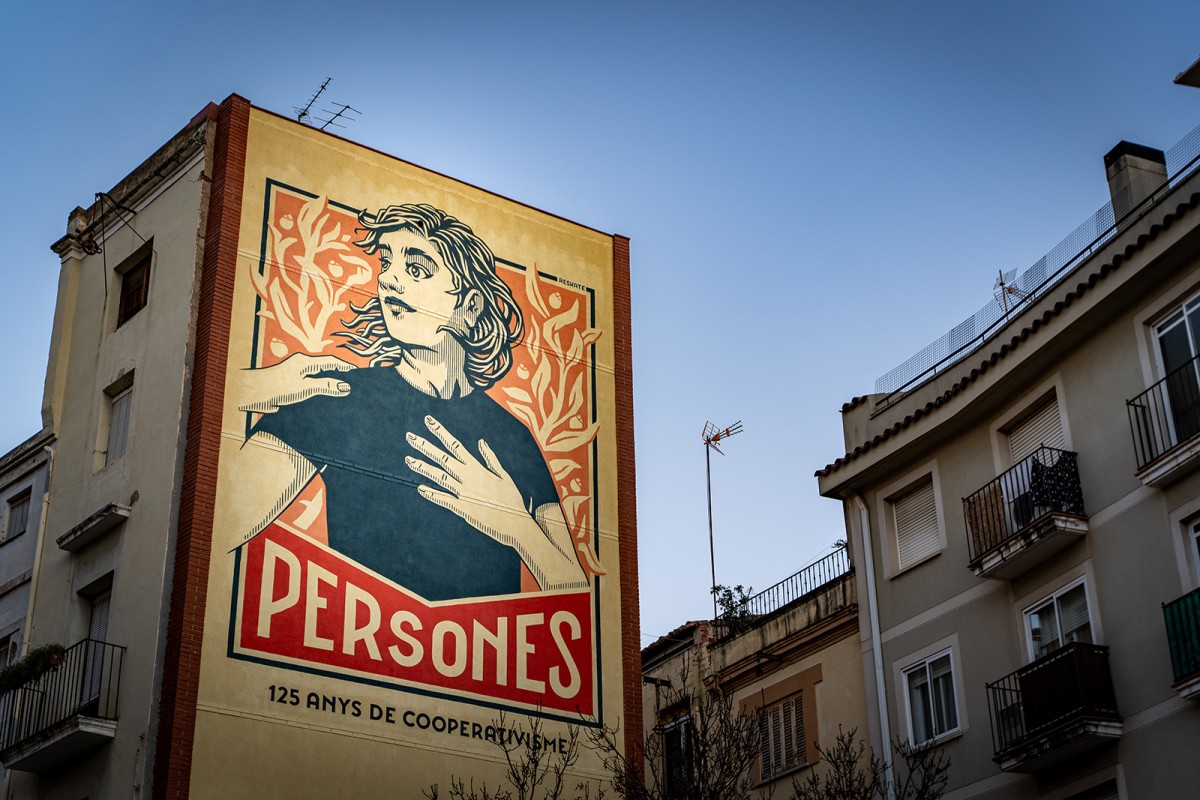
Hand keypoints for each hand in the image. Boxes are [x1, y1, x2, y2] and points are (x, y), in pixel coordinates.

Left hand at [236, 353, 355, 412]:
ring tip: (340, 392)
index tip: (356, 371)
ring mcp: (294, 376)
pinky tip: (320, 400)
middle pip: (324, 368)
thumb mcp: (305, 387)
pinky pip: (308, 386)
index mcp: (305, 362)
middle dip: (338, 373)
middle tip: (351, 381)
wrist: (251, 394)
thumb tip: (345, 386)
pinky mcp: (288, 386)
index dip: (344, 366)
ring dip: (327, 383)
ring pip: (316, 378)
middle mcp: (300, 366)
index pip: (330, 361)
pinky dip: (317, 390)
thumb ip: (325, 386)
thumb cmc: (276, 387)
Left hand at [405, 415, 587, 591]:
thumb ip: (490, 459)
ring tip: (408, 459)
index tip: (428, 420)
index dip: (441, 432)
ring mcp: (464, 493)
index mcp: (478, 468)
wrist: (516, 523)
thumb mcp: (504, 476)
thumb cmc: (512, 499)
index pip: (455, 445)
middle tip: (409, 436)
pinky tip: (420, 488)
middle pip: (442, 458)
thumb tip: (481, 442)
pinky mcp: (463, 508)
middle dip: (425, 446)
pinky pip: (444, 499)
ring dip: (423, 468)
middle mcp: (468, 478)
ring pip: (439, 477)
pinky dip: (432, 494)